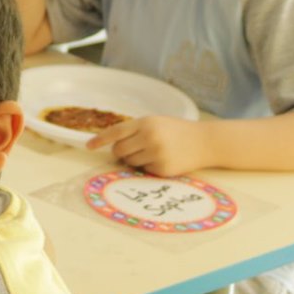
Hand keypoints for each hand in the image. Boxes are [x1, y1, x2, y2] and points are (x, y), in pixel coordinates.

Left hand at [89, 115, 210, 176]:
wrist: (205, 142)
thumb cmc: (177, 131)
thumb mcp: (156, 122)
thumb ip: (135, 131)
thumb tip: (112, 148)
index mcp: (146, 122)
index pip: (116, 132)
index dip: (100, 139)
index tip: (88, 146)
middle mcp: (149, 137)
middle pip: (119, 150)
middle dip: (121, 152)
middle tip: (133, 149)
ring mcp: (156, 154)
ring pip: (129, 162)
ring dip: (135, 160)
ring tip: (152, 152)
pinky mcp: (162, 168)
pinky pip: (144, 171)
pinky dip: (148, 167)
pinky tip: (162, 159)